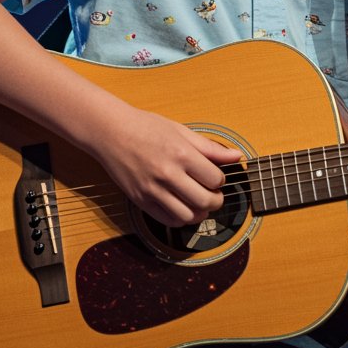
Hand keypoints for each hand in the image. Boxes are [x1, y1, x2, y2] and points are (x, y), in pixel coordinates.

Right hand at [92, 106, 234, 226]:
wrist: (111, 132)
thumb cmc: (145, 127)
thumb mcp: (181, 131)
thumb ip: (210, 147)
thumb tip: (237, 155)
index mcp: (181, 154)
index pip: (215, 179)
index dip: (220, 180)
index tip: (215, 176)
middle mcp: (167, 174)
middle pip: (205, 201)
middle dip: (216, 201)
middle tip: (214, 195)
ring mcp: (152, 189)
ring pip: (187, 216)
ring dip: (199, 213)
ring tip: (199, 203)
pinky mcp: (140, 200)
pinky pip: (167, 220)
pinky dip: (180, 219)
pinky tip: (182, 208)